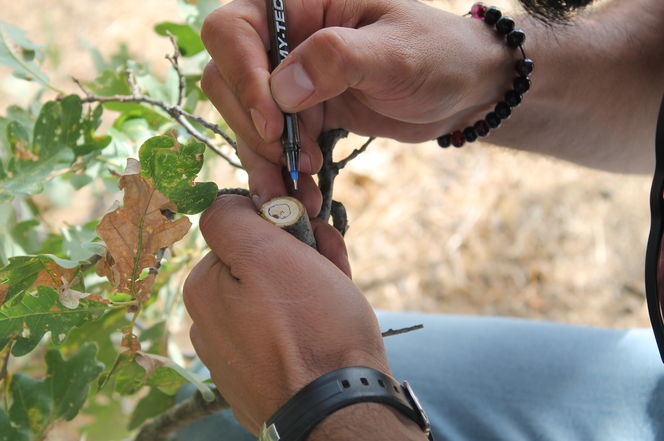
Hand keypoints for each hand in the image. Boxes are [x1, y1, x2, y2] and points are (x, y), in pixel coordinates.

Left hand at [183, 195, 389, 433]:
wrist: (340, 407)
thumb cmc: (311, 327)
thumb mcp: (268, 254)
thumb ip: (233, 220)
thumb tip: (225, 203)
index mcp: (204, 288)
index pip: (240, 231)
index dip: (281, 224)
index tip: (310, 233)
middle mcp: (210, 321)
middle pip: (261, 263)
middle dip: (300, 253)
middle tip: (332, 261)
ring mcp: (236, 352)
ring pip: (276, 295)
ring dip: (310, 281)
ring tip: (338, 292)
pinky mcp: (262, 374)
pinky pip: (283, 329)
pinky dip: (307, 317)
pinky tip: (330, 322)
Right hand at [200, 0, 511, 212]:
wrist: (461, 90)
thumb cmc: (437, 54)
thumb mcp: (394, 52)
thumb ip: (337, 59)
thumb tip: (281, 90)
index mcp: (300, 5)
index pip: (232, 30)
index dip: (242, 77)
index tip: (276, 122)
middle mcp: (286, 39)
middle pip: (226, 79)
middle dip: (254, 127)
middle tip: (294, 159)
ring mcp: (291, 79)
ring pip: (245, 119)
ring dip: (264, 159)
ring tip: (298, 189)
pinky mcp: (303, 114)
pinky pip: (273, 144)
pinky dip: (280, 172)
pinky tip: (301, 194)